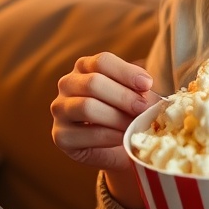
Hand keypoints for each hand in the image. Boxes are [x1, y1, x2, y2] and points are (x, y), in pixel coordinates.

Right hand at [50, 52, 157, 208]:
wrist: (119, 147)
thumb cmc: (129, 114)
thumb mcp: (136, 96)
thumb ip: (139, 89)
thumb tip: (147, 86)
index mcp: (85, 66)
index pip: (102, 61)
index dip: (126, 72)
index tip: (148, 84)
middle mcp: (68, 83)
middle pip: (93, 82)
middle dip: (123, 97)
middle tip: (143, 109)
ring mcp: (60, 109)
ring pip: (87, 107)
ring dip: (116, 117)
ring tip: (134, 125)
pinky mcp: (60, 136)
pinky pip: (86, 133)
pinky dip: (109, 136)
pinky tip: (122, 138)